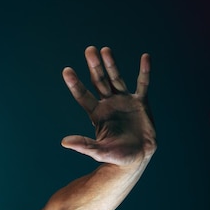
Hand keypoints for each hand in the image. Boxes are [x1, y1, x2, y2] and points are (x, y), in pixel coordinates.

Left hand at [61, 46, 156, 165]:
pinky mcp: (141, 103)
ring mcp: (124, 101)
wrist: (136, 159)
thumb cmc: (114, 156)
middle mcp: (108, 104)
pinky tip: (145, 57)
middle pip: (99, 82)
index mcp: (96, 114)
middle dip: (94, 66)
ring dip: (111, 64)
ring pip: (116, 79)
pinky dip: (144, 71)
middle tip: (89, 50)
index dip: (75, 84)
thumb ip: (83, 145)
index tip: (66, 70)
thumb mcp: (97, 151)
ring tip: (105, 50)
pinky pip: (143, 84)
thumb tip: (63, 142)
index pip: (82, 95)